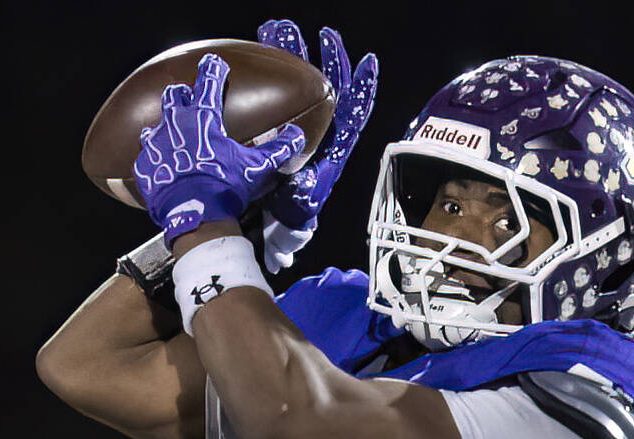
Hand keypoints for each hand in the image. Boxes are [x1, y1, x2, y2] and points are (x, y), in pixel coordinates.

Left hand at [134, 53, 305, 245]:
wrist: (195, 217)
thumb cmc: (225, 188)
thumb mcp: (255, 168)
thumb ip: (277, 149)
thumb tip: (296, 136)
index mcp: (203, 117)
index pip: (209, 81)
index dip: (213, 69)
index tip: (214, 64)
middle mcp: (175, 124)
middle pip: (174, 96)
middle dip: (181, 96)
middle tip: (188, 101)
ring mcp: (155, 145)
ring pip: (153, 126)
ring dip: (163, 130)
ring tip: (171, 139)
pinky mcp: (144, 168)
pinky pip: (145, 160)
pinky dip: (153, 163)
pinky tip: (161, 170)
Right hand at [254, 21, 377, 272]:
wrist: (280, 212)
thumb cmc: (294, 208)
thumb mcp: (302, 203)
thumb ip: (306, 194)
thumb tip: (305, 186)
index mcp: (335, 146)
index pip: (354, 111)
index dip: (363, 88)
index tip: (369, 63)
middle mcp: (324, 128)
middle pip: (331, 84)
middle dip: (330, 57)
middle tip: (323, 33)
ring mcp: (306, 121)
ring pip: (306, 78)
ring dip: (297, 52)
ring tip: (282, 30)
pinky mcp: (286, 118)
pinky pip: (285, 87)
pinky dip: (278, 67)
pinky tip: (264, 50)